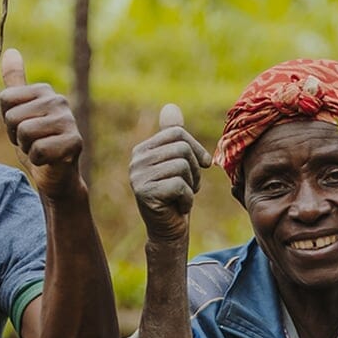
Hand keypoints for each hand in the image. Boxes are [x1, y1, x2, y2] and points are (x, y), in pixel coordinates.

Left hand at [0, 48, 85, 200]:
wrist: (57, 176)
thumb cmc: (37, 143)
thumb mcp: (21, 112)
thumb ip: (15, 84)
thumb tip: (11, 51)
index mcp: (44, 90)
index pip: (5, 99)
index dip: (8, 121)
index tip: (23, 129)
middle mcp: (58, 100)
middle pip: (13, 117)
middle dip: (17, 137)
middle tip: (33, 142)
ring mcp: (69, 120)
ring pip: (25, 133)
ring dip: (27, 149)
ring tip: (40, 150)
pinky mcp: (75, 142)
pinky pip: (38, 150)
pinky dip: (38, 161)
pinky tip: (50, 160)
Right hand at [129, 105, 211, 241]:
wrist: (168, 230)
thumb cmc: (176, 196)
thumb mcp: (178, 162)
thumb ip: (173, 136)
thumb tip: (170, 107)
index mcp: (142, 150)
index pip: (177, 133)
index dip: (196, 149)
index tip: (202, 166)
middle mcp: (136, 160)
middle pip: (182, 148)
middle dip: (195, 169)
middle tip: (189, 186)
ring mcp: (138, 177)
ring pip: (183, 166)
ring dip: (192, 185)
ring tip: (182, 196)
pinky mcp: (145, 193)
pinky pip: (180, 185)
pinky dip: (187, 199)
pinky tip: (178, 207)